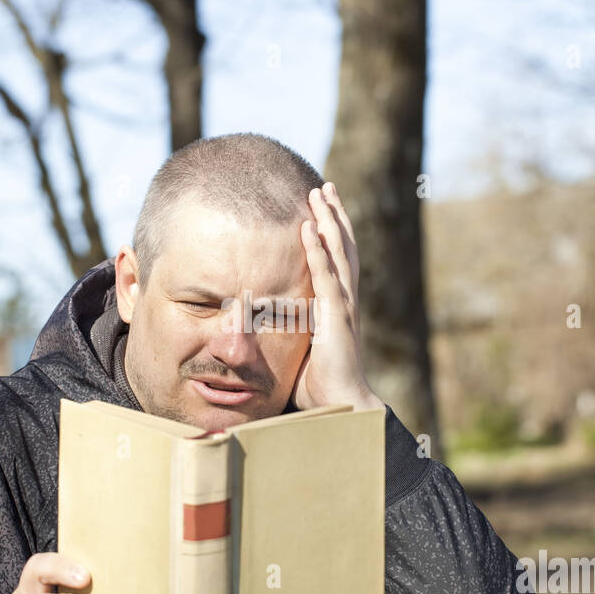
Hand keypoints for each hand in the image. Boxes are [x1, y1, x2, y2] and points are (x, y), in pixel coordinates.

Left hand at [293, 181, 381, 411]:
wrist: (342, 406)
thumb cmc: (319, 388)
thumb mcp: (296, 354)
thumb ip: (282, 339)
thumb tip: (250, 339)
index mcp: (338, 307)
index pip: (337, 261)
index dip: (332, 233)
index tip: (322, 209)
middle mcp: (345, 301)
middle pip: (343, 247)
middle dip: (334, 215)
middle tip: (325, 187)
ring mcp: (343, 306)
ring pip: (338, 253)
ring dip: (328, 221)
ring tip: (319, 193)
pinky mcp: (336, 317)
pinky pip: (326, 277)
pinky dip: (318, 251)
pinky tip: (310, 228)